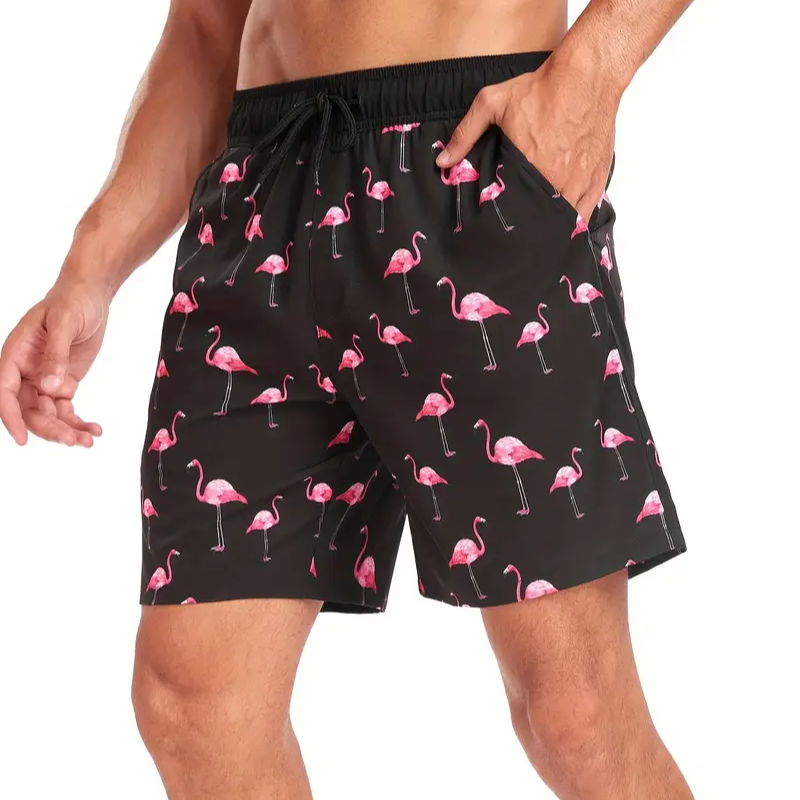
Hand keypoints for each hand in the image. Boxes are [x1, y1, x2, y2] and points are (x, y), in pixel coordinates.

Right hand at [0, 276, 107, 445]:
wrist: (90, 296)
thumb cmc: (71, 302)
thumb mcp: (63, 322)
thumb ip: (56, 354)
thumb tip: (50, 387)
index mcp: (15, 354)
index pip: (6, 391)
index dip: (11, 416)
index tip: (22, 438)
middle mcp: (25, 371)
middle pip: (29, 409)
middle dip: (48, 428)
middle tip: (71, 441)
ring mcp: (44, 379)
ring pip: (48, 414)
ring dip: (66, 430)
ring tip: (88, 440)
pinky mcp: (63, 383)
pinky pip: (66, 409)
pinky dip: (78, 422)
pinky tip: (94, 431)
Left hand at [435, 52, 619, 223]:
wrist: (588, 75)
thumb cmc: (542, 88)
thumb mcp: (492, 103)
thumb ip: (465, 134)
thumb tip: (442, 162)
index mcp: (527, 169)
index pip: (511, 210)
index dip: (503, 220)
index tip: (496, 226)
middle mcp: (555, 182)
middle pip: (537, 220)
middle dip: (526, 227)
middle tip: (516, 232)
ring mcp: (578, 184)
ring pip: (561, 222)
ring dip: (549, 227)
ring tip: (536, 232)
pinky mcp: (596, 181)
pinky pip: (584, 215)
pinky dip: (573, 220)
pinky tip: (561, 223)